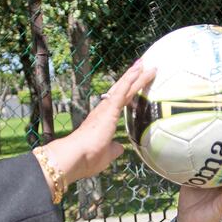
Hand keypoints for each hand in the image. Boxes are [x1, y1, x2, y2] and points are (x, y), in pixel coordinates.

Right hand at [44, 60, 155, 183]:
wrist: (76, 157)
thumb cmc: (88, 158)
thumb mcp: (106, 154)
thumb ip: (113, 148)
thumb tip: (120, 147)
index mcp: (103, 120)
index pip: (119, 102)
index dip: (128, 91)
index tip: (135, 82)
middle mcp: (103, 110)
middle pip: (121, 90)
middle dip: (132, 77)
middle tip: (142, 65)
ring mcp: (106, 108)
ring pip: (123, 87)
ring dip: (135, 75)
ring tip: (145, 63)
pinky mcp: (109, 109)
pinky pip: (122, 90)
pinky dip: (131, 79)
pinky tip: (139, 70)